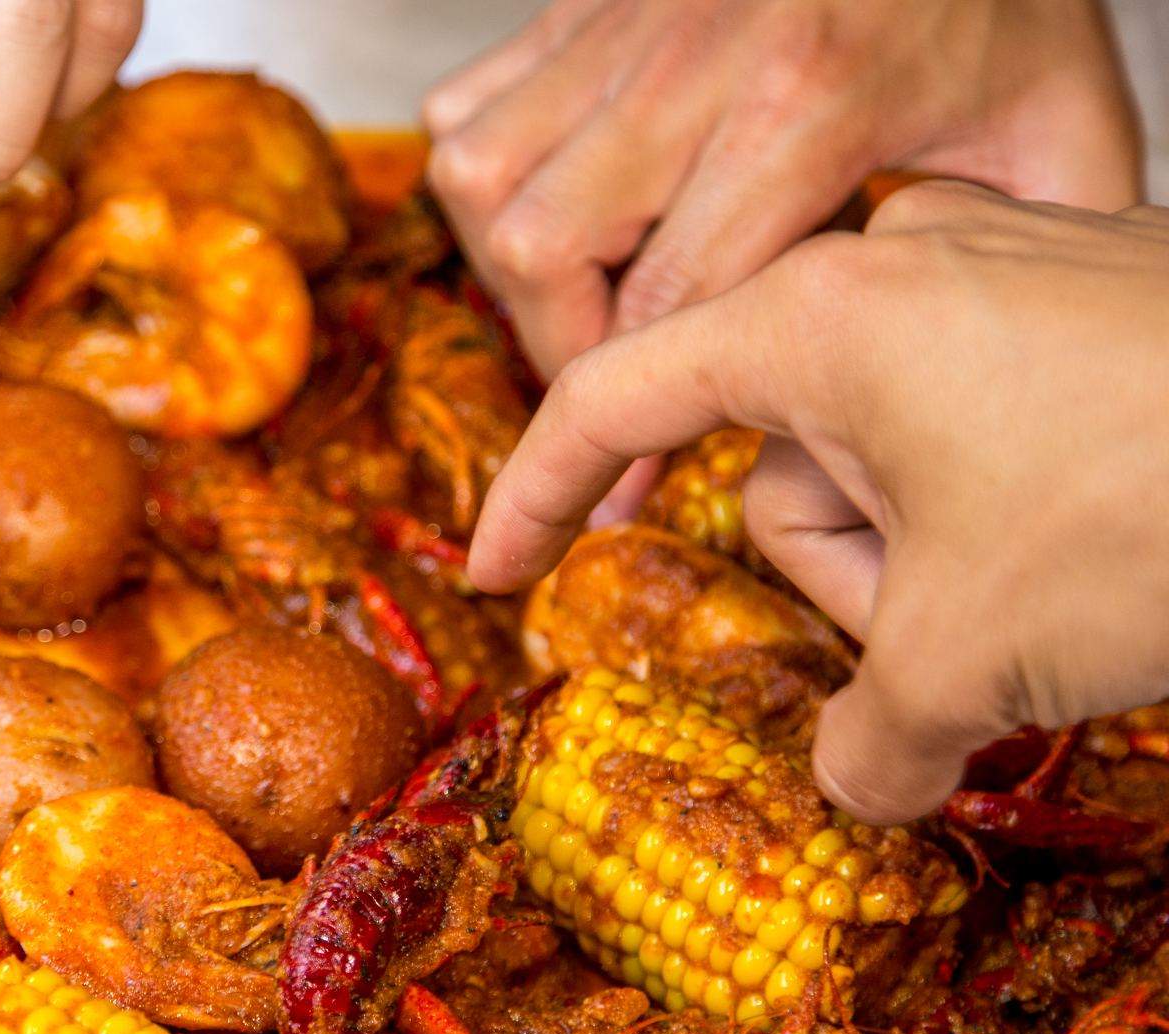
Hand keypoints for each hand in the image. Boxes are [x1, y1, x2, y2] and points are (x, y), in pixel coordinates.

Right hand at [425, 0, 1139, 380]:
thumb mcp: (1057, 124)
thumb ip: (1024, 255)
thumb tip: (986, 380)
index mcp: (810, 101)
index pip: (674, 298)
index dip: (635, 419)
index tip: (623, 497)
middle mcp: (690, 62)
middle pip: (541, 247)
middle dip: (558, 345)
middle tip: (610, 381)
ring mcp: (621, 26)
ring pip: (481, 178)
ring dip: (511, 267)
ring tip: (577, 300)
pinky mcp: (581, 3)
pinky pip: (464, 108)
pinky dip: (485, 179)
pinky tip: (555, 208)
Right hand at [468, 182, 1168, 825]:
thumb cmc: (1156, 502)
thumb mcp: (966, 653)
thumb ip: (866, 736)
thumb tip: (855, 781)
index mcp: (815, 314)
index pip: (614, 397)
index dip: (540, 495)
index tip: (496, 569)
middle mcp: (890, 262)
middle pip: (782, 458)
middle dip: (844, 571)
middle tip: (940, 636)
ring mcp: (995, 266)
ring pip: (889, 446)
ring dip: (932, 553)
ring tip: (1043, 590)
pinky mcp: (1083, 291)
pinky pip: (977, 412)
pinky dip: (998, 503)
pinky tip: (1085, 541)